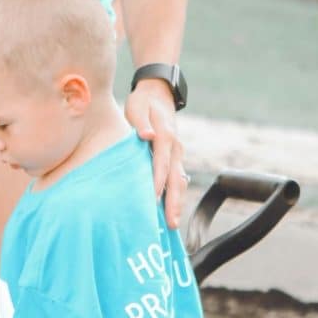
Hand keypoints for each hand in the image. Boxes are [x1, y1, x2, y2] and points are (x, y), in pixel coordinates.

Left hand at [124, 82, 187, 228]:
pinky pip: (177, 179)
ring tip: (172, 223)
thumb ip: (140, 122)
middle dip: (174, 202)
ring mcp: (177, 154)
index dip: (157, 183)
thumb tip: (147, 136)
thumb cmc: (144, 102)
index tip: (151, 201)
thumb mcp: (138, 106)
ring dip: (177, 202)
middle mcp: (175, 148)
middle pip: (176, 179)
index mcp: (166, 136)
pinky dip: (175, 195)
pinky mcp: (174, 158)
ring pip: (179, 182)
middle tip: (171, 224)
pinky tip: (170, 210)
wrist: (159, 93)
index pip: (161, 164)